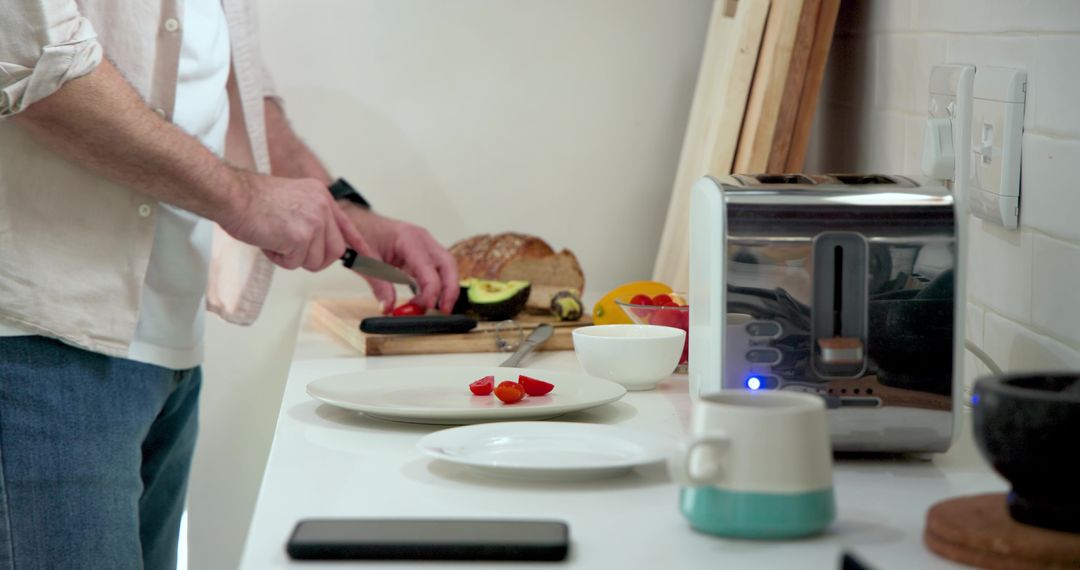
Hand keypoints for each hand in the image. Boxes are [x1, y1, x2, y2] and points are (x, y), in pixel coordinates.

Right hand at [219, 172, 375, 270]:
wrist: (232, 195)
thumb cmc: (252, 201)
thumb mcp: (292, 202)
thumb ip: (310, 219)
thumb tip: (319, 245)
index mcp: (321, 197)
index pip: (348, 227)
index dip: (359, 248)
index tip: (371, 261)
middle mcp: (323, 207)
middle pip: (334, 252)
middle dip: (313, 258)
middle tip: (290, 248)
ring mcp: (314, 221)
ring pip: (315, 261)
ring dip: (293, 258)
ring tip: (274, 239)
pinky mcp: (301, 236)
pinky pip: (296, 263)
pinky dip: (279, 258)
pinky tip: (268, 241)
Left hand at [341, 204, 458, 312]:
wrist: (360, 222)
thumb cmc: (362, 233)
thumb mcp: (365, 260)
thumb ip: (379, 284)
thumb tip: (388, 307)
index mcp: (408, 238)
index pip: (428, 266)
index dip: (432, 288)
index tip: (427, 306)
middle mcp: (422, 240)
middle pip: (448, 265)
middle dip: (450, 289)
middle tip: (444, 310)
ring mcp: (425, 246)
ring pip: (446, 268)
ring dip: (444, 289)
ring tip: (431, 309)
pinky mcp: (422, 254)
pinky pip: (436, 271)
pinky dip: (435, 286)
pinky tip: (425, 300)